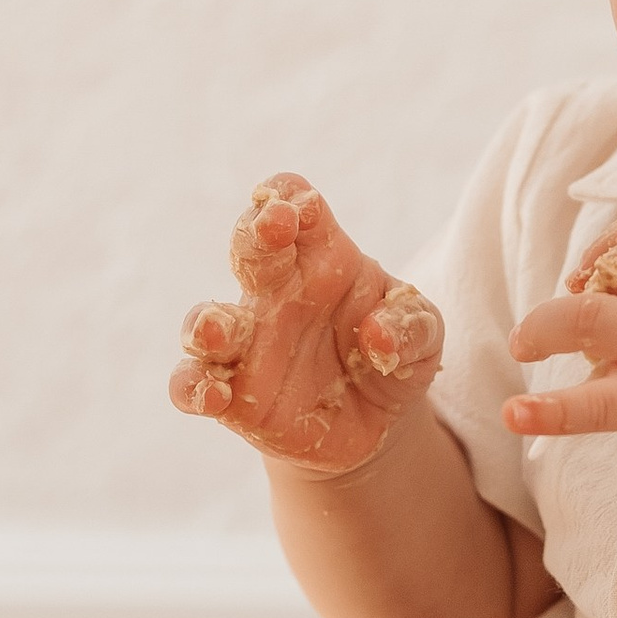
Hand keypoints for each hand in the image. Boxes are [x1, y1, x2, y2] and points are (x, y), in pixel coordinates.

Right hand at [171, 175, 444, 474]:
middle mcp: (275, 292)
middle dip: (253, 232)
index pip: (293, 204)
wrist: (377, 420)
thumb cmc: (393, 353)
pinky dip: (193, 387)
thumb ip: (412, 327)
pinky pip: (192, 384)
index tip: (301, 210)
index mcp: (321, 256)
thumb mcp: (424, 336)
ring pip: (206, 319)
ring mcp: (247, 343)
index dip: (289, 197)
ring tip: (219, 330)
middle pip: (247, 246)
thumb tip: (379, 336)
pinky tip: (213, 396)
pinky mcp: (231, 394)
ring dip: (206, 321)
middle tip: (270, 227)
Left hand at [504, 207, 616, 488]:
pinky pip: (590, 406)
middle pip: (615, 264)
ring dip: (542, 326)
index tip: (600, 268)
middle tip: (567, 309)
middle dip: (582, 280)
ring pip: (588, 317)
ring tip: (523, 345)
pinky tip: (514, 414)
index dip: (614, 241)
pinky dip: (545, 411)